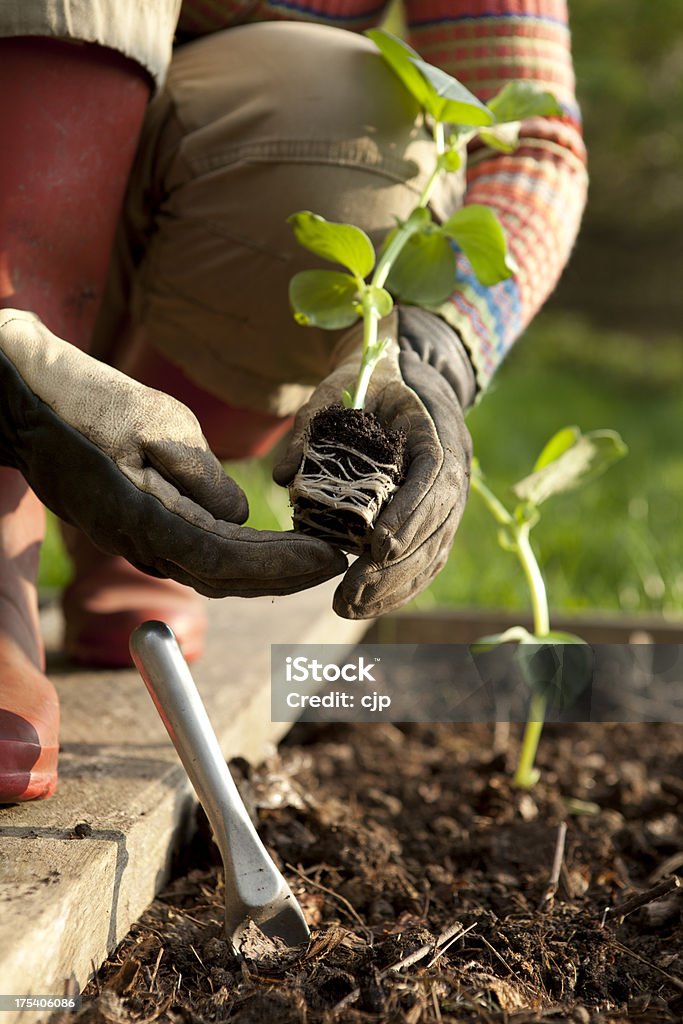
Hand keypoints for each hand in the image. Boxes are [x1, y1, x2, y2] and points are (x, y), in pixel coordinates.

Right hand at [0, 309, 345, 595]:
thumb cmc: (84, 401)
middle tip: (334, 562)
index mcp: (142, 519)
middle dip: (284, 575)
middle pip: (224, 577)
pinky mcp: (136, 526)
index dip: (281, 565)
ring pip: (211, 571)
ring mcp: (134, 539)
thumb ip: (198, 473)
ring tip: (313, 560)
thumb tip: (239, 515)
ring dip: (264, 571)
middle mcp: (138, 542)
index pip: (226, 561)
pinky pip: (195, 553)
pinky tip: (266, 548)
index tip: (327, 556)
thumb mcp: (151, 421)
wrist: (24, 402)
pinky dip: (238, 556)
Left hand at [274, 307, 474, 617]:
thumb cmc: (369, 379)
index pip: (434, 477)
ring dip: (395, 586)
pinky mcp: (437, 517)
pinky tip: (369, 605)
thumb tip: (282, 478)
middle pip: (436, 526)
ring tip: (351, 608)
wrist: (406, 377)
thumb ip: (311, 423)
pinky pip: (428, 558)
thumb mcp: (337, 386)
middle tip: (350, 593)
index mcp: (434, 430)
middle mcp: (452, 468)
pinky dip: (402, 586)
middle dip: (395, 566)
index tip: (379, 545)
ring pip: (434, 551)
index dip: (410, 514)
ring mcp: (449, 496)